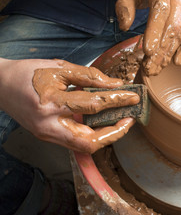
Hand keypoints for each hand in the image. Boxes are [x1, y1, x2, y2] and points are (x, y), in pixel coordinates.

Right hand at [0, 59, 138, 152]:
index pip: (93, 105)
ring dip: (106, 136)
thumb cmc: (28, 73)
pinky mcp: (48, 136)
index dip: (116, 100)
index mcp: (50, 103)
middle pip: (89, 141)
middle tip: (129, 120)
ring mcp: (47, 134)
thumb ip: (90, 76)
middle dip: (114, 133)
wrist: (0, 85)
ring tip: (120, 121)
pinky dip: (93, 133)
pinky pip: (76, 140)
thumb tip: (115, 84)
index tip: (133, 97)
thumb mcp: (60, 68)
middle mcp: (49, 125)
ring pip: (84, 145)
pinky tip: (102, 122)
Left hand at [116, 0, 180, 74]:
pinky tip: (176, 62)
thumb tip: (125, 27)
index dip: (155, 32)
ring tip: (157, 69)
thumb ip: (125, 6)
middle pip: (172, 26)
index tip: (147, 51)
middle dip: (161, 50)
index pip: (160, 10)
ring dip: (170, 53)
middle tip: (149, 68)